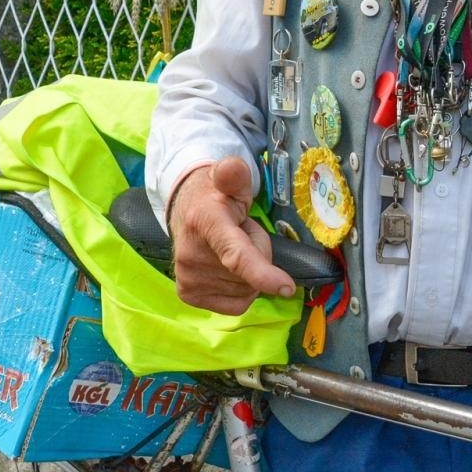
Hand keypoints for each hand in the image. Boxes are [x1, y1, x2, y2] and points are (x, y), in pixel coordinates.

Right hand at [167, 156, 295, 314]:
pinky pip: (236, 304)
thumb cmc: (217, 199)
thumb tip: (232, 168)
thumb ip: (235, 174)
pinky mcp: (188, 295)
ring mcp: (188, 277)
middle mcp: (191, 254)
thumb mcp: (230, 180)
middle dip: (258, 256)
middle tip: (244, 236)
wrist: (185, 212)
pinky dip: (241, 291)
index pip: (236, 255)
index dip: (263, 273)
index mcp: (206, 222)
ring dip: (248, 275)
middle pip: (250, 274)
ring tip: (232, 250)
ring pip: (246, 291)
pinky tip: (228, 270)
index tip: (286, 287)